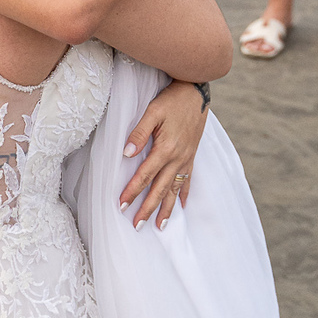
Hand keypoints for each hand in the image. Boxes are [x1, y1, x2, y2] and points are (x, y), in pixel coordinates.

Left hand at [119, 79, 208, 229]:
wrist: (197, 92)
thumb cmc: (172, 100)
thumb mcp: (153, 111)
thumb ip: (139, 133)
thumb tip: (126, 153)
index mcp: (165, 149)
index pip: (145, 175)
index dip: (132, 191)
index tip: (121, 205)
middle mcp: (178, 158)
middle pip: (160, 189)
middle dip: (148, 208)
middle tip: (136, 225)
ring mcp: (186, 159)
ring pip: (174, 189)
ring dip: (166, 209)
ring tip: (159, 226)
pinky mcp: (192, 156)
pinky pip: (188, 180)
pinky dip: (184, 194)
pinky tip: (181, 206)